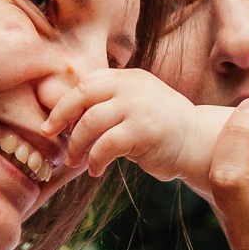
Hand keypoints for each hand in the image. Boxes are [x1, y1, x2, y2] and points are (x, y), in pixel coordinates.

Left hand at [40, 68, 208, 183]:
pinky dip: (95, 160)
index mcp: (129, 78)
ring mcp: (140, 106)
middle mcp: (133, 86)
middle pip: (83, 94)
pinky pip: (106, 145)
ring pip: (90, 122)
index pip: (87, 82)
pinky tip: (95, 170)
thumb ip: (109, 105)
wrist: (198, 144)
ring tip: (74, 161)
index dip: (65, 102)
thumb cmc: (161, 132)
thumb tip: (65, 117)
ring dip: (76, 145)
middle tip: (50, 135)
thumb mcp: (135, 108)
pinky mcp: (144, 130)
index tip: (52, 123)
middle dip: (61, 117)